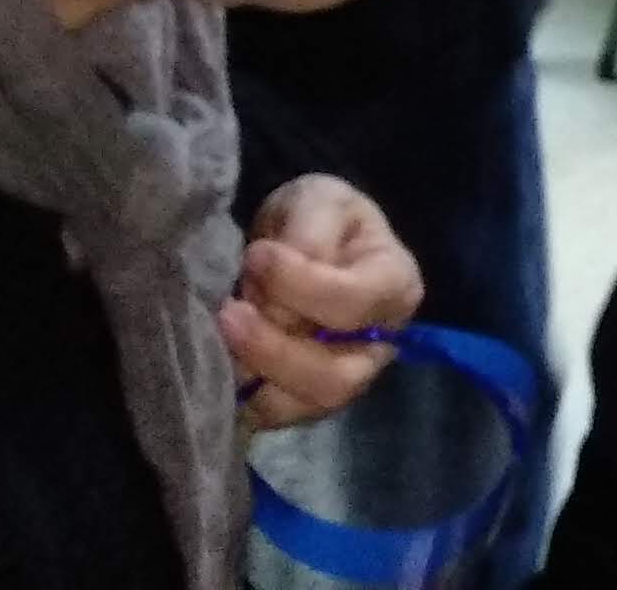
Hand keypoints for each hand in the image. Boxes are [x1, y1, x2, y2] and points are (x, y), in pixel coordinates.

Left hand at [222, 177, 418, 430]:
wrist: (296, 243)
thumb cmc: (316, 218)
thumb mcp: (319, 200)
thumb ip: (308, 231)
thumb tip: (279, 271)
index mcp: (396, 286)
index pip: (355, 303)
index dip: (300, 285)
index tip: (256, 254)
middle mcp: (378, 345)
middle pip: (336, 377)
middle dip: (274, 349)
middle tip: (228, 313)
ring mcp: (344, 380)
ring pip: (304, 406)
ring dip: (255, 373)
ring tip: (221, 334)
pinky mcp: (303, 402)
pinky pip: (272, 417)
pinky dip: (241, 396)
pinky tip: (220, 360)